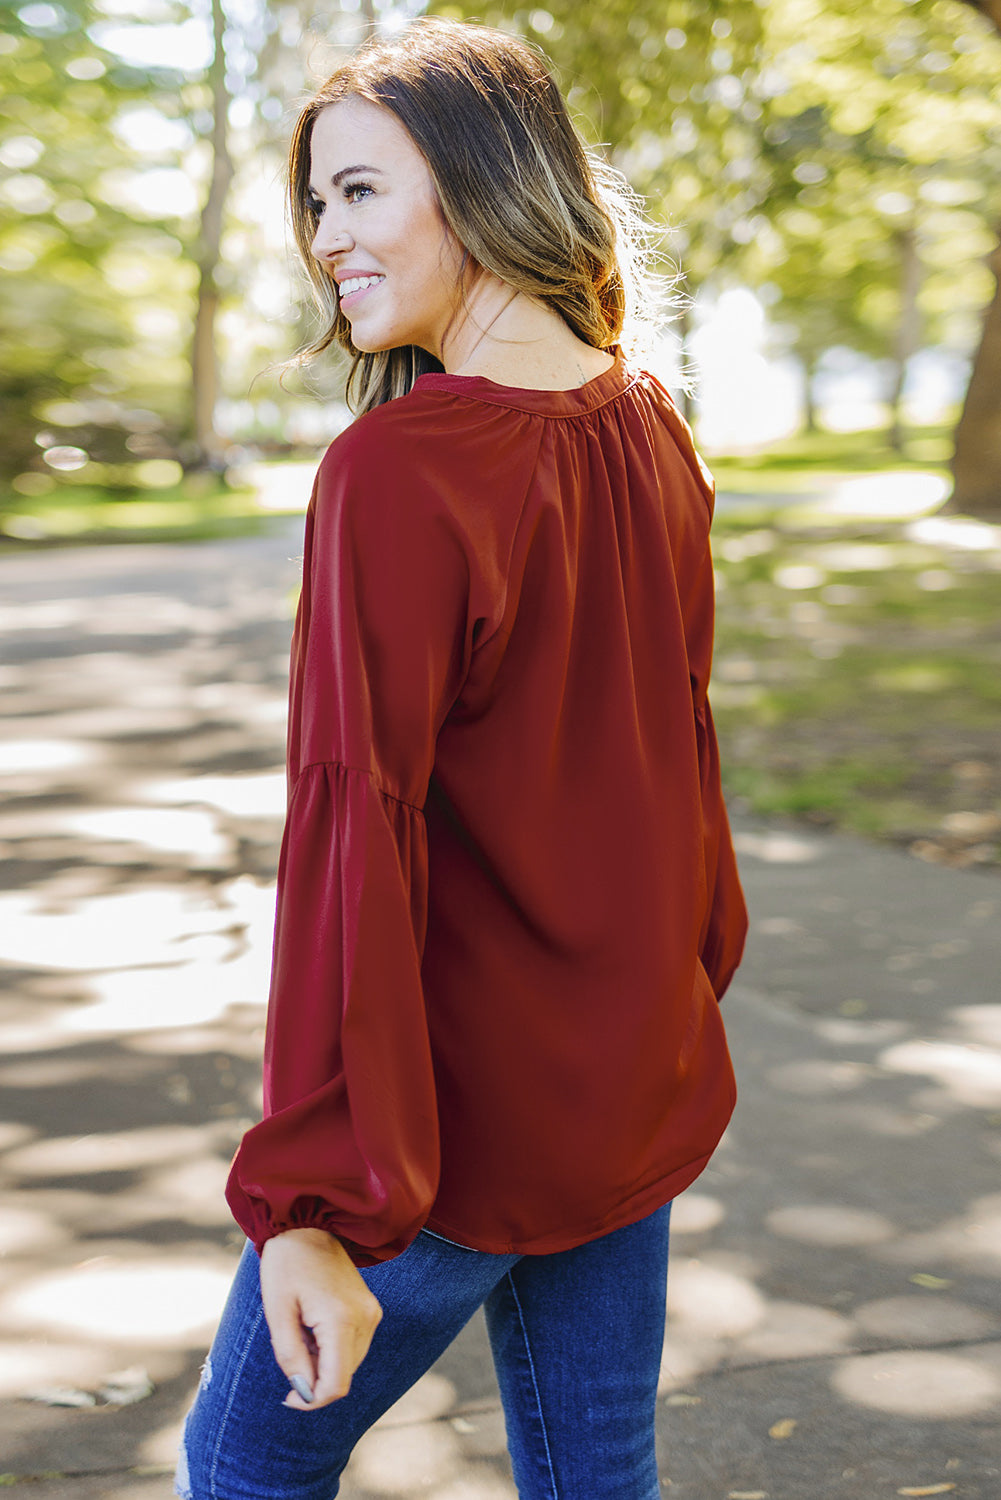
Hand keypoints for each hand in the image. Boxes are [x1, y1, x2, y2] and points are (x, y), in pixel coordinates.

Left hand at [259, 1227, 382, 1409]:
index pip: (336, 1385)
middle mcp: (365, 1319)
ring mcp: (371, 1312)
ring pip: (350, 1364)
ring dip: (324, 1365)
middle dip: (315, 1381)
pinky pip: (354, 1346)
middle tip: (288, 1358)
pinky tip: (313, 1329)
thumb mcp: (278, 1312)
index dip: (312, 1400)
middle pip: (343, 1376)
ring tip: (300, 1336)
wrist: (308, 1223)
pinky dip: (333, 1350)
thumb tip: (304, 1392)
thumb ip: (291, 1357)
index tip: (288, 1397)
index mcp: (341, 1320)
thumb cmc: (286, 1264)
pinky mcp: (370, 1308)